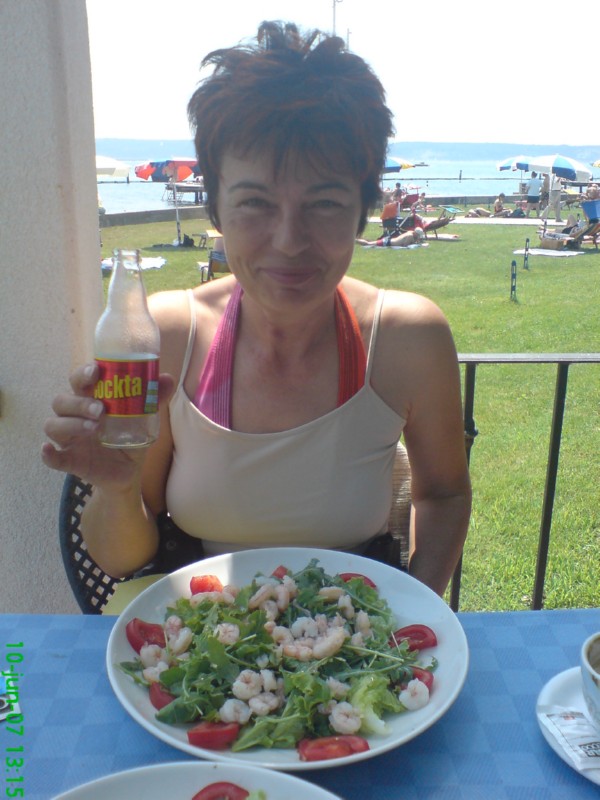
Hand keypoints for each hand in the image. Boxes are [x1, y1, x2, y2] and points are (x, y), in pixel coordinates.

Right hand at [41, 363, 173, 487]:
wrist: (129, 472)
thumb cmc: (130, 438)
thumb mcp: (144, 419)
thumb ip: (154, 399)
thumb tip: (168, 379)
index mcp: (90, 400)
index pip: (78, 381)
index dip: (82, 373)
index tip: (95, 371)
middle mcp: (75, 416)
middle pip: (61, 401)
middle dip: (78, 402)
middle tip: (100, 409)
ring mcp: (69, 439)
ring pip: (53, 425)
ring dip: (70, 424)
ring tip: (93, 428)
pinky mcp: (69, 460)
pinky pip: (52, 457)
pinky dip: (48, 453)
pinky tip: (49, 450)